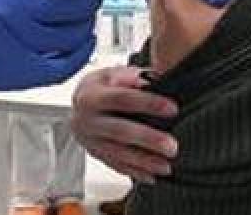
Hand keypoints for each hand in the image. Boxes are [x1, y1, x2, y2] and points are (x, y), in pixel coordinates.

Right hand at [70, 66, 179, 183]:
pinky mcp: (95, 153)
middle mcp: (87, 119)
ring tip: (166, 166)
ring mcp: (89, 139)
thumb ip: (132, 76)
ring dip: (144, 161)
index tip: (172, 108)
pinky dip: (134, 172)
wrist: (78, 103)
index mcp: (91, 95)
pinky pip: (115, 165)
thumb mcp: (112, 73)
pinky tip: (151, 176)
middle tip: (172, 147)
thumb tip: (150, 81)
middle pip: (120, 130)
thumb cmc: (101, 86)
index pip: (122, 98)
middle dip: (148, 139)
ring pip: (118, 153)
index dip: (148, 103)